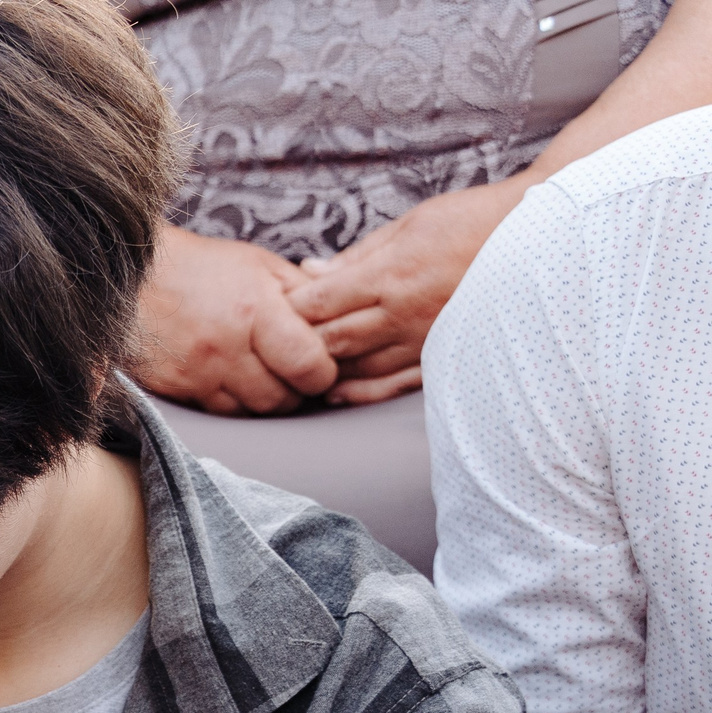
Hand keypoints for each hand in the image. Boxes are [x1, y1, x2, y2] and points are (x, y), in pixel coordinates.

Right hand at [132, 225, 337, 414]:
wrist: (131, 275)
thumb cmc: (201, 267)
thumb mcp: (260, 265)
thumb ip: (303, 294)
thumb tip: (338, 324)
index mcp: (255, 310)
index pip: (309, 366)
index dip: (323, 373)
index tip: (321, 366)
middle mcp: (225, 348)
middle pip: (281, 399)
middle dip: (296, 391)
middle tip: (294, 374)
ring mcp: (195, 373)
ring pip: (250, 412)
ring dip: (264, 400)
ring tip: (264, 376)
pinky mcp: (173, 388)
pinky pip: (217, 411)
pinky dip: (232, 402)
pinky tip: (233, 380)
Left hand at [285, 181, 520, 405]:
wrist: (542, 236)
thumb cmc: (474, 220)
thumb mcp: (411, 223)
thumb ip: (357, 255)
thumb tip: (308, 272)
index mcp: (391, 275)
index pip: (319, 303)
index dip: (288, 310)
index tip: (269, 310)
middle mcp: (404, 314)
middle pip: (331, 340)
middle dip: (297, 345)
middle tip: (272, 346)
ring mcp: (424, 341)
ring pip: (356, 369)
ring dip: (323, 372)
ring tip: (296, 372)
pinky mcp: (444, 356)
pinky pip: (392, 386)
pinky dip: (359, 392)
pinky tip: (337, 393)